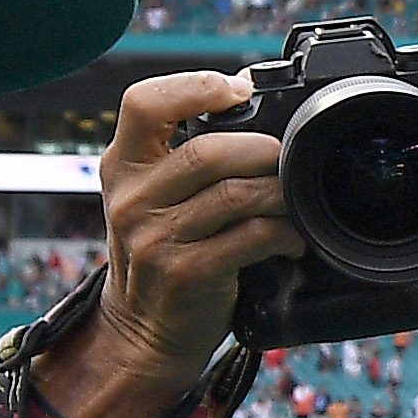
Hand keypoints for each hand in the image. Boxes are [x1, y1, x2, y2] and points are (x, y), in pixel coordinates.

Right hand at [80, 72, 309, 406]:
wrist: (142, 331)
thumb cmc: (161, 253)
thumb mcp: (152, 196)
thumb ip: (184, 151)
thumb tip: (248, 93)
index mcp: (123, 166)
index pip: (144, 103)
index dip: (195, 86)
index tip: (236, 91)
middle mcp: (133, 199)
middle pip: (208, 151)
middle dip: (262, 151)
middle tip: (285, 160)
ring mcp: (156, 238)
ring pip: (235, 194)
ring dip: (279, 193)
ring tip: (294, 199)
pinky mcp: (185, 273)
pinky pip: (250, 237)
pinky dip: (283, 233)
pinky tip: (290, 239)